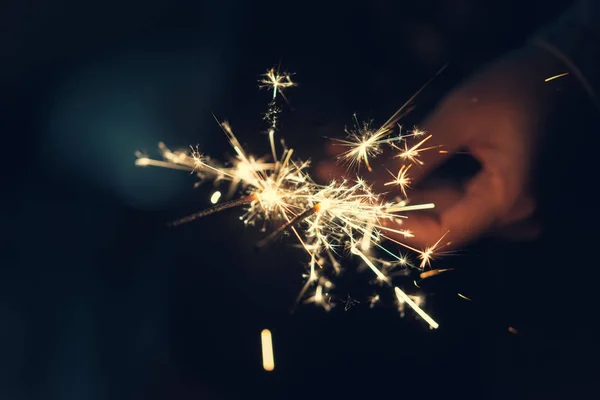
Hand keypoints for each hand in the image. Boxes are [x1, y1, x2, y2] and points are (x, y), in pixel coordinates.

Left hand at [318, 44, 565, 249]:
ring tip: (337, 160)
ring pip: (428, 206)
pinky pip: (441, 194)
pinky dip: (405, 177)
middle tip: (329, 171)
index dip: (389, 225)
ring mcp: (497, 209)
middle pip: (427, 220)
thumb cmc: (514, 89)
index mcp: (507, 202)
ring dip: (383, 183)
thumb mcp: (458, 118)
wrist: (557, 76)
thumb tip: (363, 188)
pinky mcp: (488, 195)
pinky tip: (368, 160)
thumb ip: (411, 158)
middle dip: (374, 195)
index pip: (437, 236)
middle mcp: (505, 217)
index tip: (348, 203)